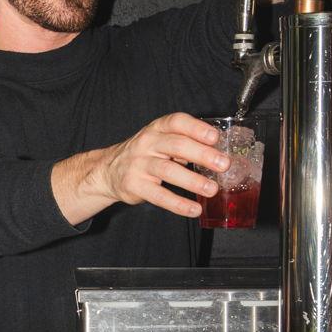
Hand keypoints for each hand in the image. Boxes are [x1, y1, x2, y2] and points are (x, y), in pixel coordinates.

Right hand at [90, 113, 232, 218]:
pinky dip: (178, 204)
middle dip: (202, 154)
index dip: (196, 128)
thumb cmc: (144, 154)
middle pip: (176, 145)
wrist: (108, 170)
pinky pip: (158, 196)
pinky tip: (193, 209)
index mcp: (157, 129)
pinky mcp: (135, 186)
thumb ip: (186, 143)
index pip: (176, 122)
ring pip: (167, 170)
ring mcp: (139, 165)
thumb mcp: (160, 140)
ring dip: (192, 180)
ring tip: (212, 189)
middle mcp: (147, 144)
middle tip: (223, 164)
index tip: (215, 137)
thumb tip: (220, 153)